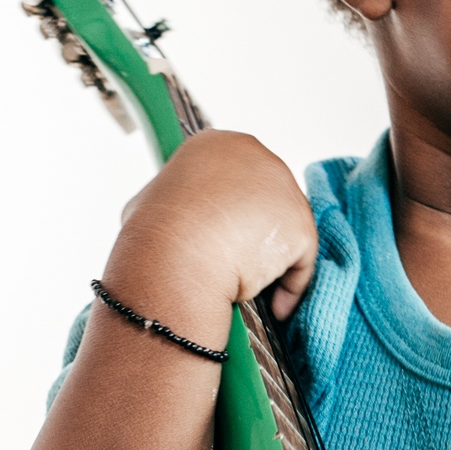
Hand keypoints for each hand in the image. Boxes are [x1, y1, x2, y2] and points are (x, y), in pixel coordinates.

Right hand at [110, 130, 316, 324]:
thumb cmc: (153, 235)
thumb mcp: (148, 202)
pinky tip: (274, 305)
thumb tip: (168, 212)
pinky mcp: (302, 224)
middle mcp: (256, 156)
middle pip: (266, 200)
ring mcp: (283, 188)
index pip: (236, 177)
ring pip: (284, 229)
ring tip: (245, 284)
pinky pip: (301, 260)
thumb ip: (172, 201)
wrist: (174, 258)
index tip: (216, 236)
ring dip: (269, 259)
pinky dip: (289, 285)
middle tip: (233, 263)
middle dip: (253, 233)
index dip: (227, 211)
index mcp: (216, 144)